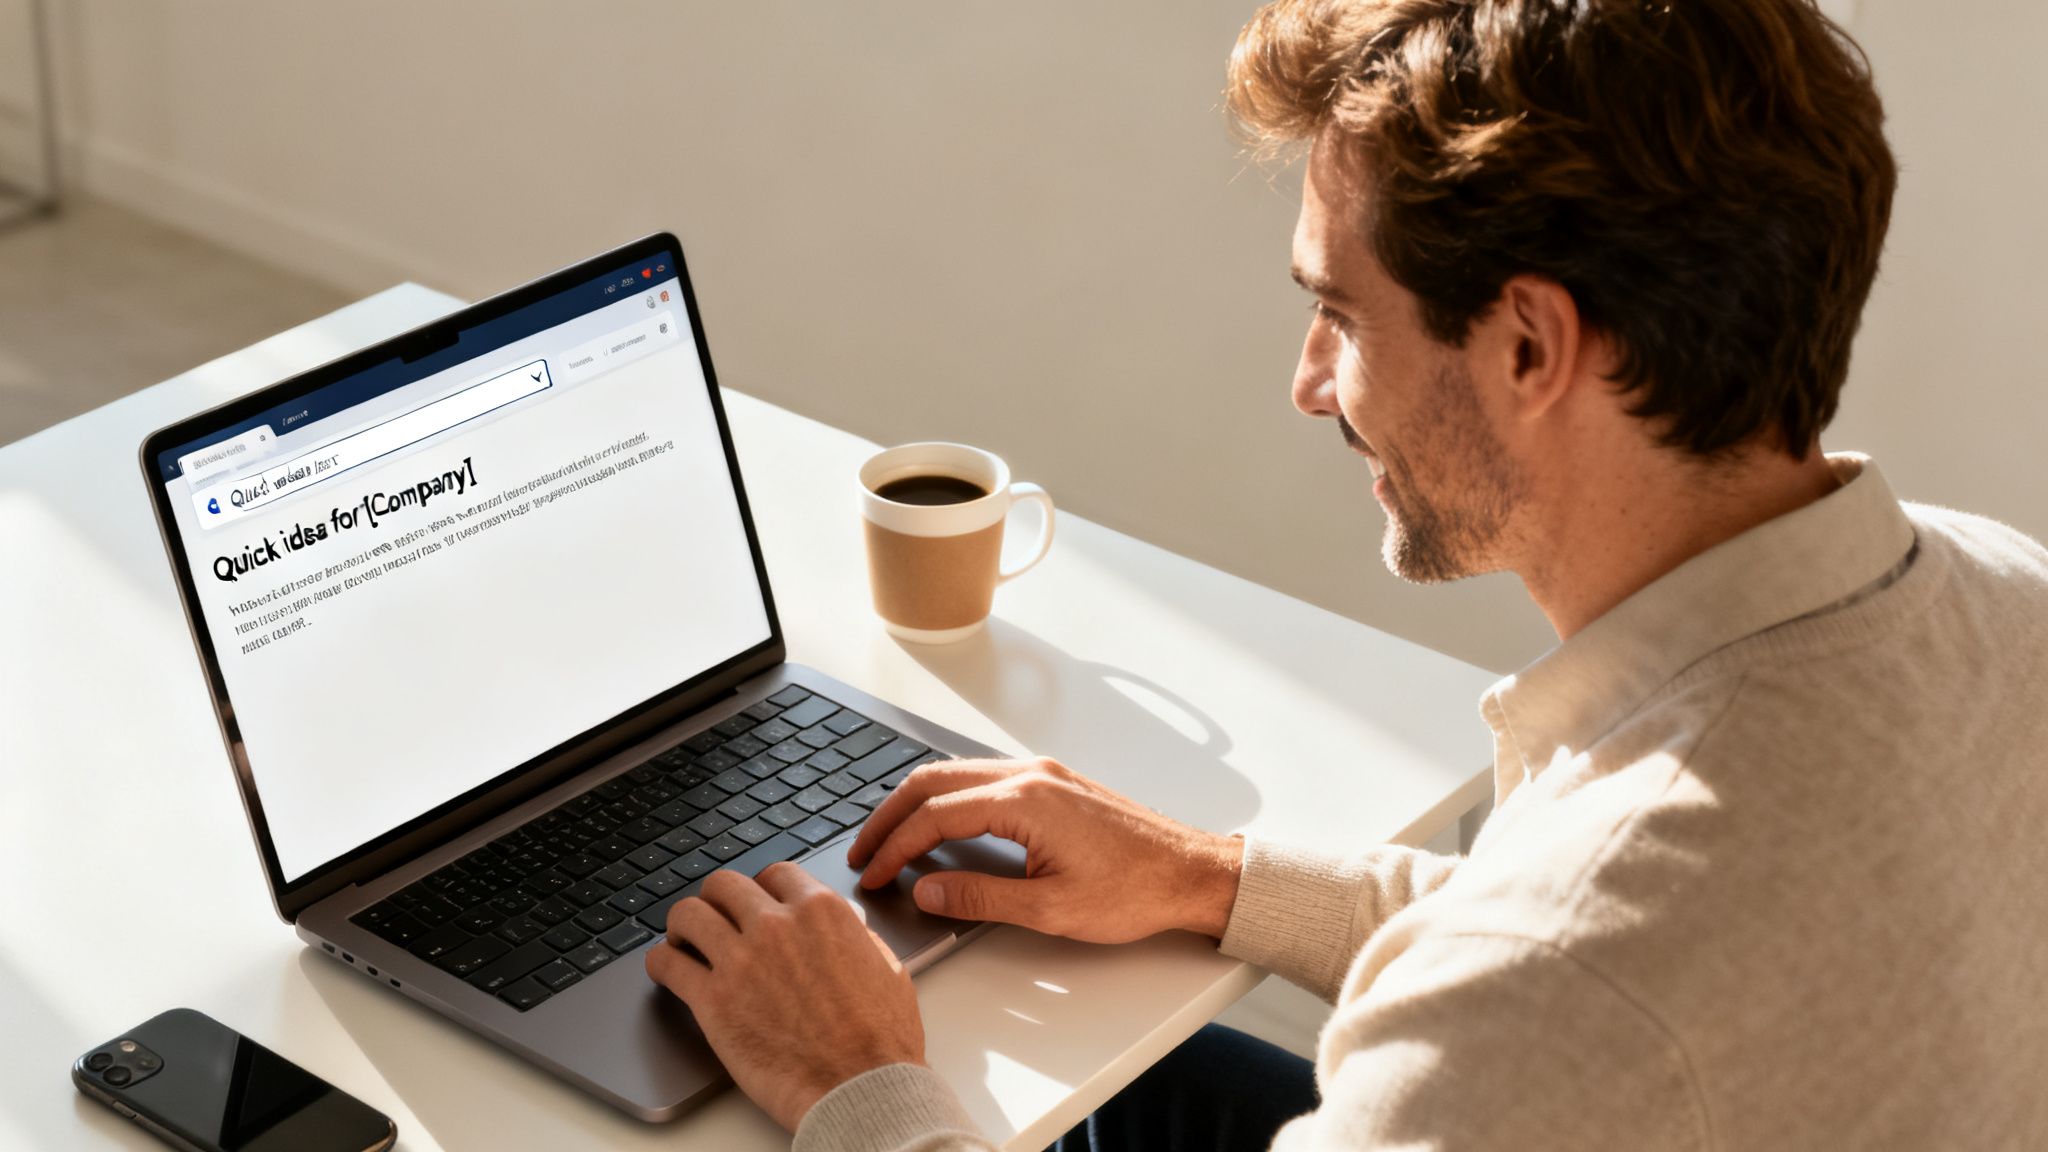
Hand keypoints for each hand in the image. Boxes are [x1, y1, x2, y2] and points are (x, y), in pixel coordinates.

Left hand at [644, 862, 923, 1131]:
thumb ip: (854, 935)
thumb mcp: (884, 965)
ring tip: (684, 940)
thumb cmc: (881, 1038)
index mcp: (821, 911)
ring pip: (688, 914)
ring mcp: (741, 960)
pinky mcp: (712, 1001)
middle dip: (718, 900)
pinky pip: (667, 963)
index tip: (755, 902)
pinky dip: (661, 962)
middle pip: (724, 884)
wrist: (861, 1087)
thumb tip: (842, 925)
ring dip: (683, 925)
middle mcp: (776, 925)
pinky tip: (667, 969)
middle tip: (716, 919)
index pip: (775, 873)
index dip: (762, 888)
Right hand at [847, 757, 1243, 942]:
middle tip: (864, 851)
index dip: (895, 847)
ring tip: (893, 839)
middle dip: (891, 815)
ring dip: (919, 803)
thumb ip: (980, 898)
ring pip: (959, 774)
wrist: (1191, 872)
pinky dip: (950, 798)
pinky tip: (942, 824)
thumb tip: (927, 890)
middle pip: (936, 780)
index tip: (873, 874)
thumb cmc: (1135, 890)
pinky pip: (984, 778)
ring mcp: (1043, 775)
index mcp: (1024, 801)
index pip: (935, 817)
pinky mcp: (1055, 784)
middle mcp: (1029, 775)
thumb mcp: (1050, 909)